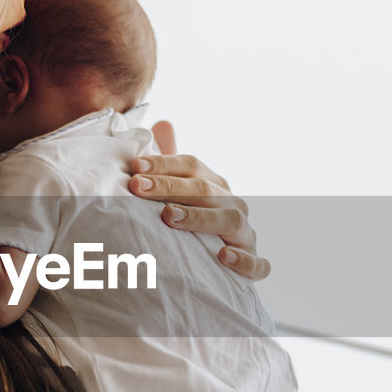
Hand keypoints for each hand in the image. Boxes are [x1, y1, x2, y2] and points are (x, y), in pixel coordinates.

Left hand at [128, 119, 269, 281]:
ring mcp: (246, 236)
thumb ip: (171, 162)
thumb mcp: (181, 192)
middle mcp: (234, 205)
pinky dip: (243, 260)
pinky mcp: (254, 265)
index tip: (135, 168)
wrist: (216, 268)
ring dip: (199, 217)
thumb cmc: (193, 225)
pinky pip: (256, 264)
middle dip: (170, 188)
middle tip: (138, 188)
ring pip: (231, 221)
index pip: (192, 167)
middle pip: (206, 190)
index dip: (164, 164)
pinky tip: (222, 256)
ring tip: (169, 216)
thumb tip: (163, 122)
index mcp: (217, 186)